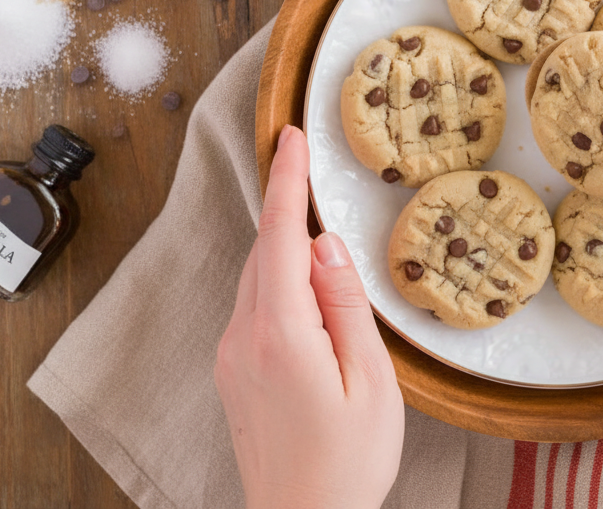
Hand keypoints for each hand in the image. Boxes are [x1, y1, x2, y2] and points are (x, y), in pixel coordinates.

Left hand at [215, 125, 403, 508]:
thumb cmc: (348, 464)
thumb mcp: (371, 381)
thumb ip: (345, 305)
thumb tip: (326, 246)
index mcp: (282, 334)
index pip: (281, 237)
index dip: (287, 182)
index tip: (290, 138)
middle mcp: (244, 339)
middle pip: (266, 252)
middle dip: (290, 211)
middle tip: (311, 171)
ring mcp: (231, 357)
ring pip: (258, 279)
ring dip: (287, 251)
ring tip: (326, 250)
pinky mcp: (232, 373)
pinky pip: (255, 308)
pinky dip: (280, 285)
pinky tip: (311, 301)